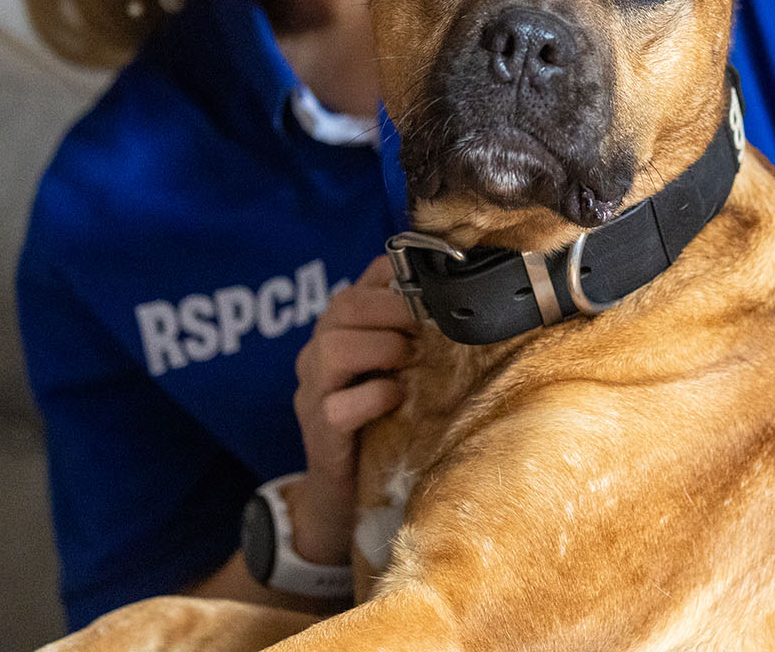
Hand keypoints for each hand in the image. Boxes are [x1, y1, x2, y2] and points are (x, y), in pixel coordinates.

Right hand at [287, 253, 416, 564]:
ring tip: (409, 361)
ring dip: (382, 348)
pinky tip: (397, 398)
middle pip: (342, 305)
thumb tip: (461, 299)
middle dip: (393, 309)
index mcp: (339, 331)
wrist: (348, 495)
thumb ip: (414, 336)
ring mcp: (313, 393)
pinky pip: (338, 407)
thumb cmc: (383, 423)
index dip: (396, 279)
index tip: (432, 292)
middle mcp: (318, 354)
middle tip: (425, 327)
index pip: (360, 284)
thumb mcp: (399, 371)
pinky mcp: (319, 433)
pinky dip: (373, 396)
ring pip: (332, 348)